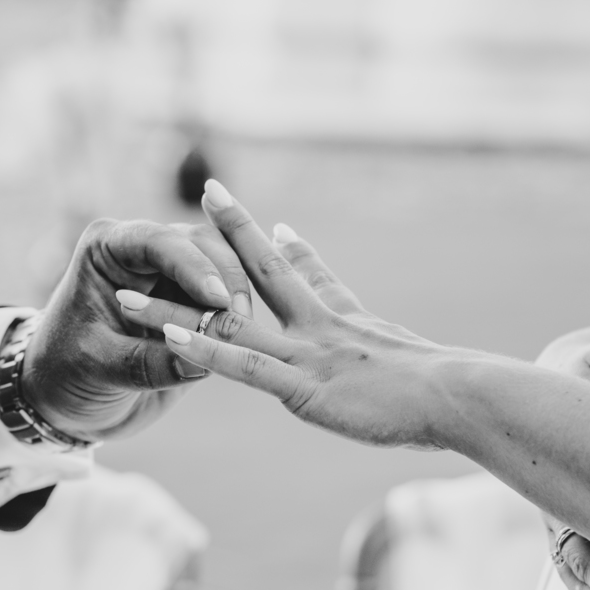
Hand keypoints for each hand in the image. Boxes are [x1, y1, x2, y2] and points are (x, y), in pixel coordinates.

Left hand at [20, 219, 253, 441]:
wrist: (67, 399)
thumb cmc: (66, 376)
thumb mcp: (99, 370)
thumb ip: (147, 365)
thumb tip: (201, 364)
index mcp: (107, 250)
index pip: (157, 241)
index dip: (192, 265)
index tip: (218, 298)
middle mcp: (143, 252)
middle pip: (201, 244)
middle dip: (226, 280)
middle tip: (241, 322)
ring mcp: (171, 275)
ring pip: (223, 267)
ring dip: (239, 297)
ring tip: (248, 335)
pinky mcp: (193, 303)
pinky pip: (228, 300)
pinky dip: (241, 315)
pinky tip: (253, 337)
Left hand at [117, 181, 447, 449]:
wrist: (463, 400)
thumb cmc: (452, 392)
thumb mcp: (416, 356)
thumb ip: (404, 346)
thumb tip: (404, 333)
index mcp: (346, 323)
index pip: (307, 273)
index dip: (281, 244)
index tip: (265, 221)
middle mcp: (320, 327)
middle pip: (265, 267)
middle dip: (234, 227)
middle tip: (209, 188)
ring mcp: (306, 354)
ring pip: (230, 320)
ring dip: (174, 306)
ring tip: (127, 290)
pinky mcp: (302, 387)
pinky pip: (244, 364)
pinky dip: (205, 348)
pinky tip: (170, 335)